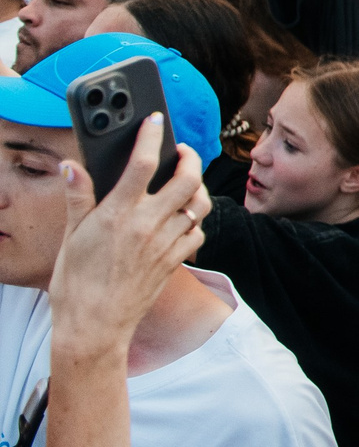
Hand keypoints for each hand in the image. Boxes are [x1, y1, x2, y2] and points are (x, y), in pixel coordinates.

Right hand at [47, 128, 204, 365]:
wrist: (93, 326)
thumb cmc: (75, 283)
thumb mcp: (69, 236)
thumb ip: (78, 198)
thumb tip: (71, 165)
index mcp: (118, 214)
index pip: (143, 163)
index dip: (152, 135)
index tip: (155, 119)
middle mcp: (148, 225)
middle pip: (187, 179)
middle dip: (189, 157)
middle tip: (181, 151)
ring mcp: (166, 244)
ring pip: (199, 204)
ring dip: (198, 188)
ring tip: (186, 181)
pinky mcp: (176, 262)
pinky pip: (198, 233)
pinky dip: (196, 221)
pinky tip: (183, 218)